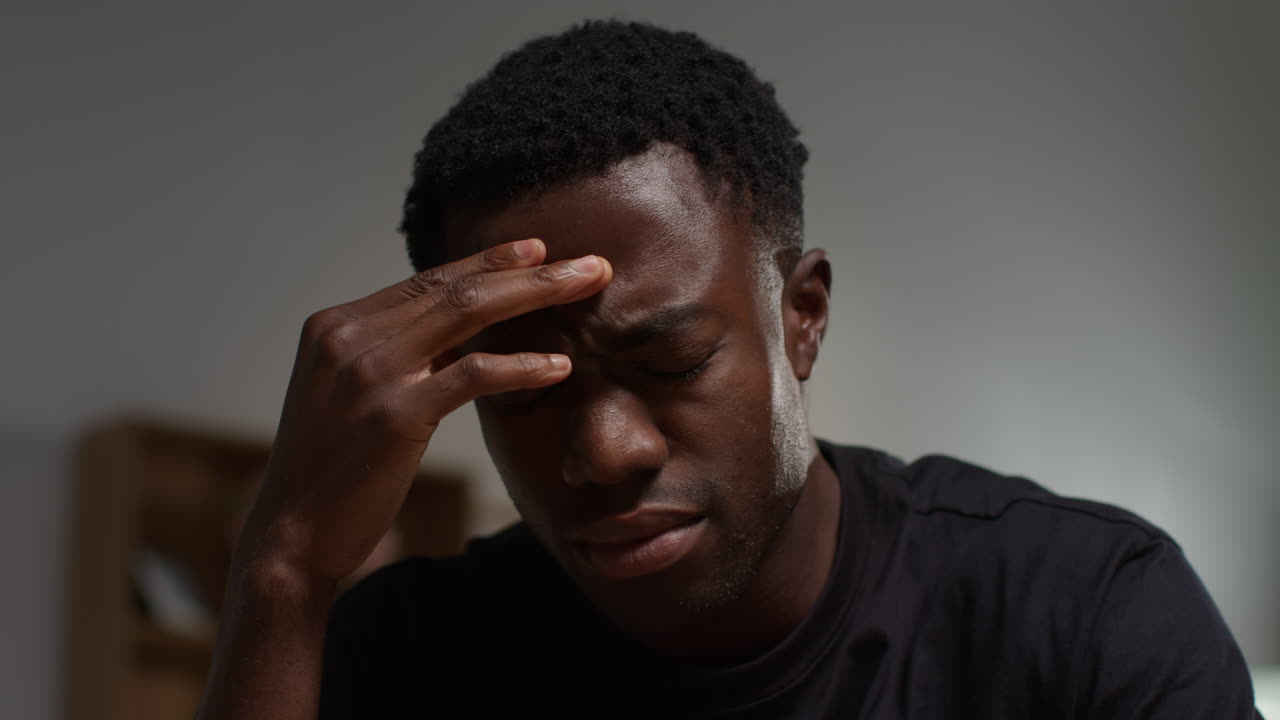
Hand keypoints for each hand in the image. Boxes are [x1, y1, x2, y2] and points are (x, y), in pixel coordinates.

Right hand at [235, 238, 610, 590]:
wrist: (292, 532)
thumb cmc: (332, 468)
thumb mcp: (355, 395)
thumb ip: (399, 356)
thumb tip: (464, 330)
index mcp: (335, 325)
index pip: (426, 280)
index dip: (486, 262)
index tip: (536, 249)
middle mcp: (348, 336)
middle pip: (455, 287)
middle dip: (528, 270)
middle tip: (587, 263)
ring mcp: (370, 371)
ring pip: (468, 313)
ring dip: (537, 295)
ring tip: (588, 288)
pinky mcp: (395, 413)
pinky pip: (473, 374)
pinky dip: (522, 365)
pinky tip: (559, 366)